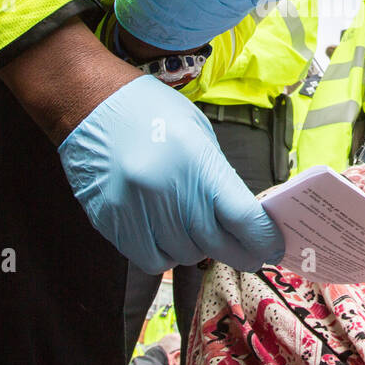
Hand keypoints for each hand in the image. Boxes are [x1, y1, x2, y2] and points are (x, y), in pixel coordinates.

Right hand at [58, 75, 284, 272]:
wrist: (91, 104)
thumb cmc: (150, 112)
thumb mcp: (198, 134)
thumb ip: (218, 178)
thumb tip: (242, 217)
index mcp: (197, 163)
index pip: (243, 218)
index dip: (263, 240)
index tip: (273, 247)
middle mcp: (168, 192)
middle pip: (217, 245)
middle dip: (241, 252)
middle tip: (250, 254)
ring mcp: (138, 212)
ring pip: (185, 256)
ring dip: (198, 248)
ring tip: (198, 230)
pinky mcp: (113, 225)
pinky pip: (151, 260)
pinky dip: (167, 254)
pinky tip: (168, 236)